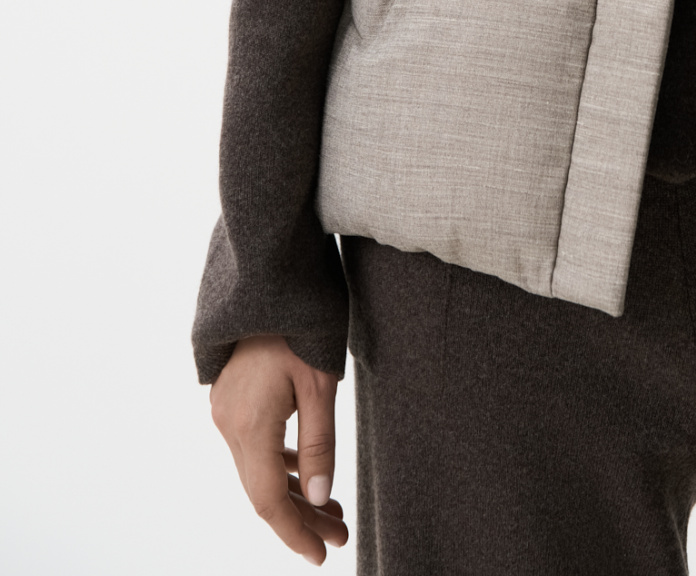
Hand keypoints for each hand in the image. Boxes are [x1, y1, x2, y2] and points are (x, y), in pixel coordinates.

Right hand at [210, 334, 347, 563]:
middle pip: (263, 490)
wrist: (267, 276)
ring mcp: (225, 412)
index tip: (322, 556)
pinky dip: (281, 465)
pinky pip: (254, 447)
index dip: (295, 533)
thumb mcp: (320, 385)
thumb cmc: (300, 324)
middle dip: (302, 518)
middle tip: (341, 534)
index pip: (268, 501)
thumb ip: (320, 444)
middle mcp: (228, 425)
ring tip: (333, 510)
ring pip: (258, 470)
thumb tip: (322, 499)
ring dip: (294, 492)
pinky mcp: (231, 400)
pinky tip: (307, 476)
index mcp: (249, 425)